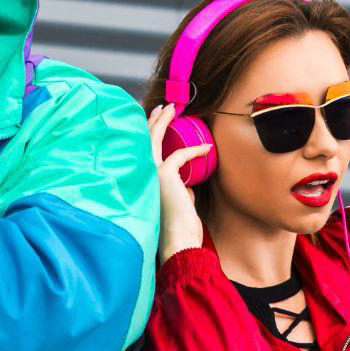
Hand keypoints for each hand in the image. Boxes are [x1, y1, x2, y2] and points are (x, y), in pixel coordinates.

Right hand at [149, 105, 208, 260]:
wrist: (178, 243)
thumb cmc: (179, 228)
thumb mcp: (178, 203)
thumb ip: (179, 189)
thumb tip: (187, 183)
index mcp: (144, 181)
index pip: (144, 152)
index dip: (150, 134)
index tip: (159, 120)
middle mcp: (143, 175)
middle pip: (145, 140)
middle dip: (154, 121)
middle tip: (165, 108)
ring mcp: (151, 174)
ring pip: (154, 139)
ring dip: (164, 122)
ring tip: (174, 109)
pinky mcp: (164, 176)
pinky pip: (181, 155)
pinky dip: (195, 150)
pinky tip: (206, 148)